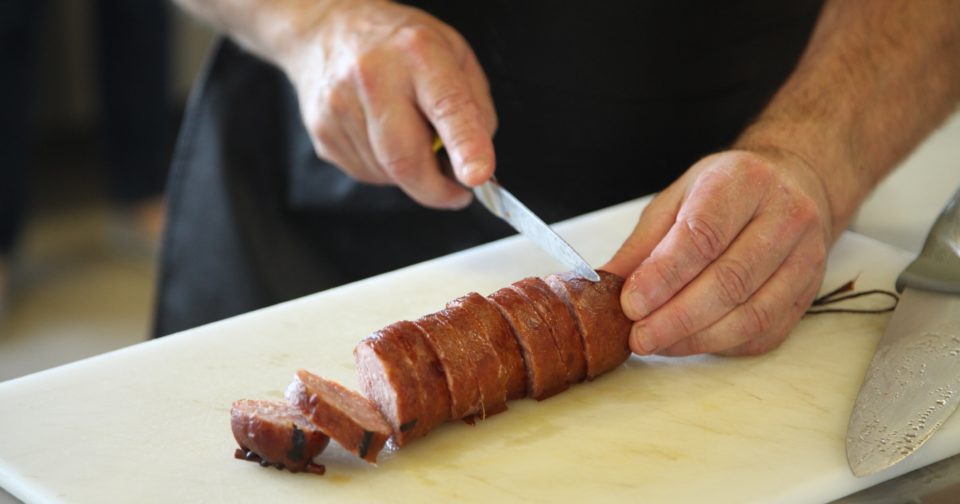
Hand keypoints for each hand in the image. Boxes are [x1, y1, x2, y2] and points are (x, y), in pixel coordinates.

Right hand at [282, 0, 496, 208]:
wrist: (327, 29)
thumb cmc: (398, 45)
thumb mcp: (454, 55)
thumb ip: (474, 109)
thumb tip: (475, 161)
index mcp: (417, 52)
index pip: (447, 106)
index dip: (465, 146)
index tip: (477, 176)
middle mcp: (373, 76)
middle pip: (405, 160)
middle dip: (437, 190)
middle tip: (456, 191)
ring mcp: (339, 106)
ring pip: (387, 173)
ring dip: (410, 173)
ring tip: (409, 135)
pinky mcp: (321, 132)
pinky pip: (366, 173)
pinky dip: (385, 168)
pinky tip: (383, 136)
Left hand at [602, 149, 833, 355]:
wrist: (794, 186)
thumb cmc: (727, 193)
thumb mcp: (677, 199)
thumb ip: (643, 244)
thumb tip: (605, 287)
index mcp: (745, 182)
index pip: (703, 235)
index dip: (664, 276)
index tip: (630, 303)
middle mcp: (785, 217)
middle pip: (729, 280)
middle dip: (675, 317)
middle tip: (637, 336)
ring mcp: (805, 258)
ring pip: (750, 314)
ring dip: (696, 338)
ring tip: (656, 343)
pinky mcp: (807, 294)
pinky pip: (763, 332)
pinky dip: (719, 345)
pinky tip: (687, 342)